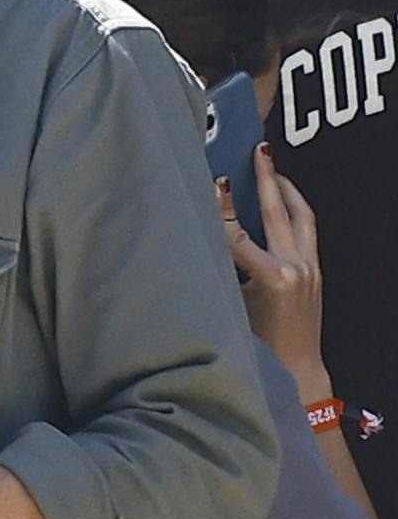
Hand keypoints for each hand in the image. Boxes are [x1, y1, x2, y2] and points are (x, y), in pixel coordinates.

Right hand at [221, 149, 329, 399]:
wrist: (297, 368)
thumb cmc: (257, 346)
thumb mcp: (231, 304)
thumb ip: (221, 268)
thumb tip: (202, 235)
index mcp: (272, 278)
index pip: (237, 233)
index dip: (222, 207)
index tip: (215, 181)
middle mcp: (296, 268)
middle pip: (277, 212)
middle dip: (266, 178)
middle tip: (258, 151)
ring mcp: (311, 269)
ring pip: (301, 216)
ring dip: (287, 189)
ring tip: (273, 167)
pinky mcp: (316, 271)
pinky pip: (308, 230)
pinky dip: (296, 209)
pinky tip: (284, 200)